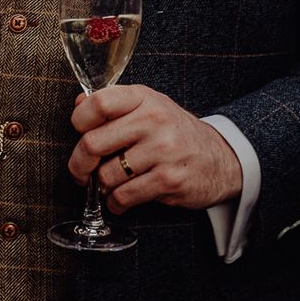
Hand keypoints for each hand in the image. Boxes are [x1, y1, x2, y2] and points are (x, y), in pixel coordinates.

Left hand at [67, 85, 241, 214]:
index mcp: (143, 97)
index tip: (79, 132)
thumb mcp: (148, 106)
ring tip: (108, 183)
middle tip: (80, 171)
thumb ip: (113, 104)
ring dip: (101, 185)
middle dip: (79, 163)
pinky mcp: (168, 180)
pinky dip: (115, 203)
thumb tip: (78, 104)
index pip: (98, 103)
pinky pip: (124, 196)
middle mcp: (153, 120)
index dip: (78, 120)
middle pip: (93, 143)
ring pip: (106, 174)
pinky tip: (120, 199)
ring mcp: (162, 151)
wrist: (220, 158)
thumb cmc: (175, 131)